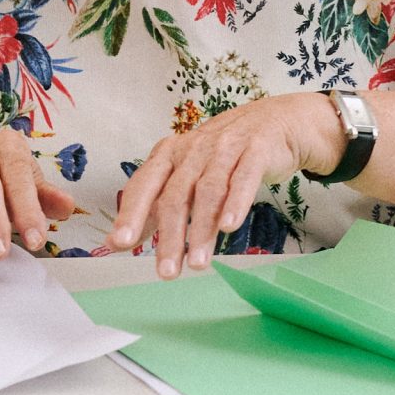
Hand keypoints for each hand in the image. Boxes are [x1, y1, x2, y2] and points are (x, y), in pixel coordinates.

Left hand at [108, 93, 341, 278]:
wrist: (275, 121)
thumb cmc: (223, 155)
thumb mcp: (186, 175)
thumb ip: (155, 206)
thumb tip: (118, 242)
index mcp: (169, 154)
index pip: (144, 185)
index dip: (131, 213)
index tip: (119, 243)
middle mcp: (193, 149)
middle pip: (176, 195)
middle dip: (170, 236)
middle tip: (166, 272)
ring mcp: (225, 148)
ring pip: (208, 192)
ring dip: (202, 230)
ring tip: (198, 264)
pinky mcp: (255, 151)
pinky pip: (244, 179)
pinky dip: (236, 204)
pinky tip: (229, 228)